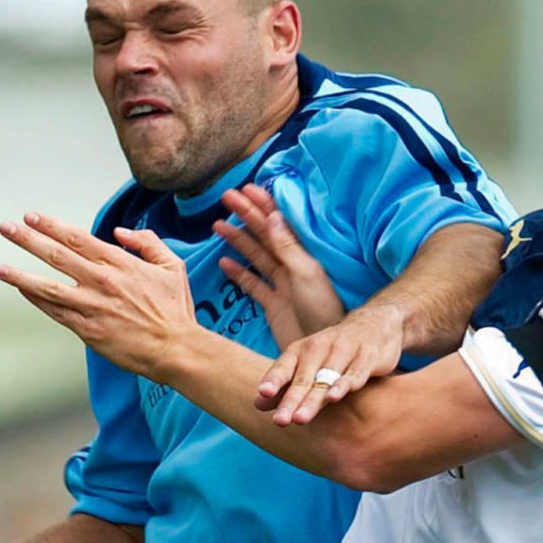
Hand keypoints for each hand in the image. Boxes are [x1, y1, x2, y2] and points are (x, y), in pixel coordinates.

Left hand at [0, 213, 196, 377]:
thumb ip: (147, 243)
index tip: (32, 217)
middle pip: (56, 255)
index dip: (51, 226)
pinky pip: (55, 312)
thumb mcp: (171, 267)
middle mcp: (101, 282)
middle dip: (27, 239)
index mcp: (120, 263)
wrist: (176, 349)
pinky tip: (22, 292)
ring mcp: (92, 307)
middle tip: (7, 228)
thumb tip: (121, 233)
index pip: (77, 238)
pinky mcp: (88, 330)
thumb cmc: (175, 311)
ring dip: (20, 275)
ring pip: (47, 286)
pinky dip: (36, 301)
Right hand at [216, 183, 345, 345]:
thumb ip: (288, 247)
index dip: (263, 205)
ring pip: (256, 257)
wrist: (321, 354)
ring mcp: (282, 286)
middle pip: (264, 236)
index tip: (247, 188)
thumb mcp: (307, 275)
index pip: (279, 224)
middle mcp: (292, 267)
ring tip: (218, 225)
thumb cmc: (324, 311)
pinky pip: (253, 285)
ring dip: (238, 240)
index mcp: (303, 257)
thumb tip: (273, 215)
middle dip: (246, 215)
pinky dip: (239, 273)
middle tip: (226, 197)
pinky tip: (224, 262)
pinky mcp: (274, 306)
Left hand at [255, 301, 407, 425]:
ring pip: (326, 379)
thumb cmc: (335, 352)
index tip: (263, 393)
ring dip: (313, 399)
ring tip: (300, 418)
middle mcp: (320, 347)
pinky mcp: (367, 358)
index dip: (274, 379)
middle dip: (291, 400)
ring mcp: (344, 351)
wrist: (375, 325)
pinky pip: (354, 374)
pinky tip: (334, 397)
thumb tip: (257, 405)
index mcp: (302, 349)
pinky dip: (344, 385)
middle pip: (303, 378)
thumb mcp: (308, 363)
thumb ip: (285, 384)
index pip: (284, 366)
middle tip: (280, 421)